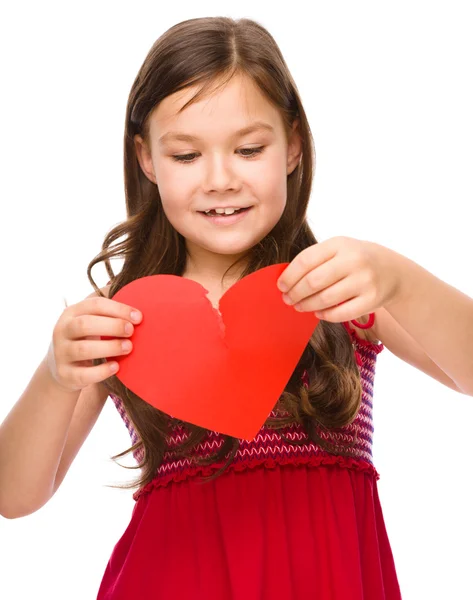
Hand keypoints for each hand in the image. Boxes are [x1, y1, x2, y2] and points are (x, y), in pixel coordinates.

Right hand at [46, 291, 142, 392]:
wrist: (62, 369)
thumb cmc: (85, 338)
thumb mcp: (90, 319)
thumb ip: (107, 307)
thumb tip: (132, 289)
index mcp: (71, 313)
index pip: (94, 305)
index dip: (118, 309)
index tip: (138, 317)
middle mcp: (62, 331)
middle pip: (84, 324)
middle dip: (112, 326)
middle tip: (131, 331)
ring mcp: (61, 354)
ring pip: (83, 349)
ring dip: (109, 347)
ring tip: (128, 347)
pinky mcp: (65, 375)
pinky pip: (83, 374)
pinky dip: (101, 371)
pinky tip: (116, 367)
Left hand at [276, 236, 403, 322]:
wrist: (393, 271)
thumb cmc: (355, 260)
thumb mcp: (339, 250)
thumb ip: (315, 260)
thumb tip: (286, 280)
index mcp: (340, 244)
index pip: (306, 260)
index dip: (289, 276)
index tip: (281, 286)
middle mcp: (354, 260)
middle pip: (313, 281)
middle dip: (295, 293)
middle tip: (287, 299)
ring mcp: (364, 280)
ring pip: (325, 299)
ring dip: (307, 305)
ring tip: (299, 306)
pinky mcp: (372, 300)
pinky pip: (341, 313)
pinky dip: (325, 315)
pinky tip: (318, 312)